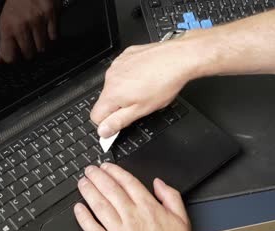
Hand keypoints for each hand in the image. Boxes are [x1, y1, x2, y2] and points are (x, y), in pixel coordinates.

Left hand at [0, 0, 60, 62]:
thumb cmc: (18, 2)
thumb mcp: (6, 20)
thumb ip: (4, 43)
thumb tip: (1, 60)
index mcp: (7, 27)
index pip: (10, 56)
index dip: (14, 60)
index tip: (17, 58)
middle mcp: (22, 24)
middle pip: (29, 55)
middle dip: (30, 52)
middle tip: (29, 43)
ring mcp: (38, 20)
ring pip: (43, 48)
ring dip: (42, 44)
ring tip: (38, 33)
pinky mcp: (51, 15)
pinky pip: (54, 37)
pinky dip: (51, 35)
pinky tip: (46, 27)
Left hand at [74, 163, 193, 230]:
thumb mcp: (182, 221)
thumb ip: (171, 197)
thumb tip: (159, 183)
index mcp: (148, 208)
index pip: (128, 182)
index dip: (114, 171)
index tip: (106, 166)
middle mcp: (132, 217)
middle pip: (110, 190)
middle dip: (97, 177)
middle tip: (89, 170)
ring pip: (100, 206)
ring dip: (89, 192)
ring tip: (82, 183)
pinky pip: (93, 230)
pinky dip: (84, 218)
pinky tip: (78, 209)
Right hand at [91, 32, 208, 137]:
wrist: (178, 58)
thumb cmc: (164, 83)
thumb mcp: (142, 110)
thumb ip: (119, 122)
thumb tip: (103, 131)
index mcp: (112, 93)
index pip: (96, 116)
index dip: (109, 123)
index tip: (120, 122)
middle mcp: (111, 77)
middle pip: (105, 100)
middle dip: (119, 106)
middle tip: (139, 104)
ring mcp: (117, 64)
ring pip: (114, 86)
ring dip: (125, 90)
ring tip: (145, 88)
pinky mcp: (125, 56)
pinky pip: (121, 71)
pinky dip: (130, 76)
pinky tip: (145, 76)